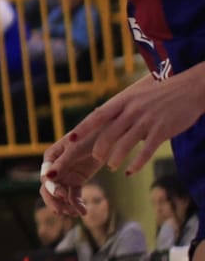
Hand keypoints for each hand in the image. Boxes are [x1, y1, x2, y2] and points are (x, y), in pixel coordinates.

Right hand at [40, 128, 100, 217]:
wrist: (108, 135)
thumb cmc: (89, 137)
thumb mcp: (75, 149)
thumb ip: (61, 164)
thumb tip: (46, 178)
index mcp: (50, 157)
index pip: (46, 177)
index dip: (52, 188)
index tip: (63, 195)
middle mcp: (55, 167)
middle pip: (49, 189)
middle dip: (54, 201)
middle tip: (63, 212)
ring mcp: (66, 175)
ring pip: (61, 195)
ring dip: (65, 206)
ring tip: (75, 214)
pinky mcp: (78, 180)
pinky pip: (74, 195)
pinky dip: (77, 204)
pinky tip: (83, 212)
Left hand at [72, 68, 204, 176]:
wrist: (189, 88)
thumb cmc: (160, 93)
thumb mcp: (136, 95)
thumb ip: (121, 109)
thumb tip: (103, 121)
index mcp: (123, 101)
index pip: (97, 116)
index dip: (83, 129)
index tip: (70, 140)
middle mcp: (132, 110)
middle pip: (108, 133)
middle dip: (99, 149)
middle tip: (96, 159)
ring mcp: (147, 121)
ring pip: (125, 144)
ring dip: (116, 158)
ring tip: (112, 167)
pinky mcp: (162, 130)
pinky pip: (146, 151)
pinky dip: (136, 163)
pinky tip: (130, 171)